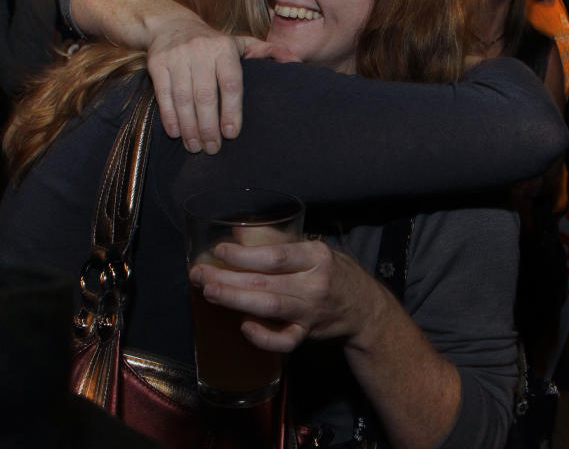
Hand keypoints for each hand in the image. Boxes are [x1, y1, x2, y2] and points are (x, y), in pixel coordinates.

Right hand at [145, 19, 298, 153]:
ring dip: (190, 127)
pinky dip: (170, 117)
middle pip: (206, 96)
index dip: (232, 111)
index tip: (231, 134)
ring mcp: (177, 57)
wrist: (171, 25)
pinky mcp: (157, 64)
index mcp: (225, 49)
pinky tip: (177, 133)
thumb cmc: (215, 43)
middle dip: (209, 126)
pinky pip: (164, 95)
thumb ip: (270, 52)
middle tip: (213, 149)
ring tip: (196, 147)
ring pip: (184, 98)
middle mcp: (201, 51)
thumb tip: (296, 63)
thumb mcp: (242, 43)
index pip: (231, 84)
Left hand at [188, 239, 385, 352]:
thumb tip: (239, 230)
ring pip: (270, 307)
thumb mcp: (315, 250)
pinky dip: (263, 337)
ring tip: (210, 293)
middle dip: (228, 277)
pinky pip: (284, 340)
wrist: (365, 308)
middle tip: (199, 274)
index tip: (219, 250)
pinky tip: (244, 327)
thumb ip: (280, 241)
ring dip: (236, 300)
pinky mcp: (308, 333)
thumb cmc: (334, 273)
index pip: (276, 255)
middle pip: (266, 281)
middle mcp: (315, 283)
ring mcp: (312, 311)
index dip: (244, 254)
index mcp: (316, 256)